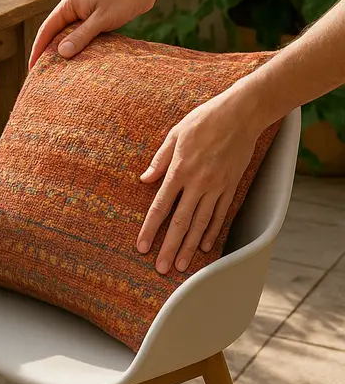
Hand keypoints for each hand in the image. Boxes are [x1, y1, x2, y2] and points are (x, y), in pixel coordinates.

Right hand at [29, 0, 156, 68]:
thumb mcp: (101, 19)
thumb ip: (81, 36)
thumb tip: (61, 53)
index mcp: (68, 4)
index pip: (46, 30)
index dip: (37, 49)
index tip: (32, 68)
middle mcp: (73, 7)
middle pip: (54, 33)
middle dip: (48, 52)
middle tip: (42, 74)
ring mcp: (84, 12)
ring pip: (68, 35)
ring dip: (63, 51)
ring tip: (58, 72)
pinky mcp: (95, 17)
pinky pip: (81, 34)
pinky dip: (78, 46)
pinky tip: (78, 60)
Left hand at [137, 89, 264, 274]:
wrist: (241, 114)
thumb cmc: (204, 120)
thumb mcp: (175, 134)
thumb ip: (160, 160)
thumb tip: (145, 180)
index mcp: (180, 170)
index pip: (160, 207)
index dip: (150, 229)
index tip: (142, 247)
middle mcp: (198, 183)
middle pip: (181, 222)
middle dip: (169, 247)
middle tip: (161, 268)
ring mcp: (217, 187)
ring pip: (201, 224)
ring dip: (189, 247)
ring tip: (180, 266)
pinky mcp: (232, 186)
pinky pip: (221, 214)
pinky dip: (212, 232)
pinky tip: (203, 247)